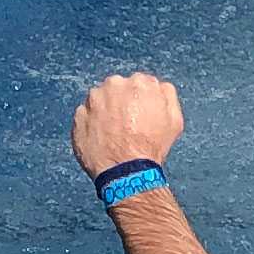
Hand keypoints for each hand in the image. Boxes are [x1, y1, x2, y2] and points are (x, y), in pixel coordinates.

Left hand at [72, 71, 186, 176]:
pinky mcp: (79, 116)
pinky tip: (102, 139)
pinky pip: (86, 116)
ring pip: (100, 101)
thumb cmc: (152, 146)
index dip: (141, 101)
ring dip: (105, 112)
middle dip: (121, 103)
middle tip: (128, 125)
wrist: (127, 171)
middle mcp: (113, 85)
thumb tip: (158, 86)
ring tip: (114, 134)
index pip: (139, 85)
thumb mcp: (174, 120)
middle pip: (117, 89)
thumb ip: (166, 95)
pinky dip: (92, 125)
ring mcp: (93, 100)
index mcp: (138, 82)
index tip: (141, 115)